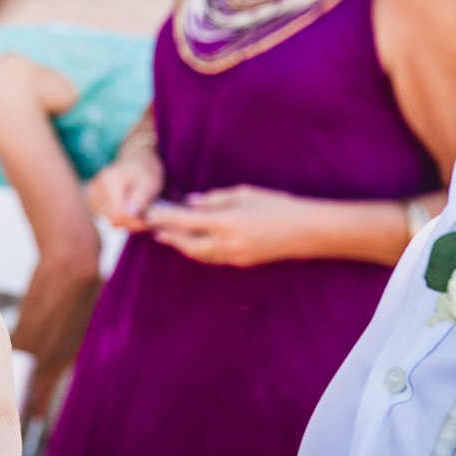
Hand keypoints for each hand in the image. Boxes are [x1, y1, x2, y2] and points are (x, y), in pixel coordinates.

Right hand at [87, 142, 163, 230]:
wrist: (136, 159)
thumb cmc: (145, 170)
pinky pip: (104, 216)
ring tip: (138, 211)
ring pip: (108, 219)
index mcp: (109, 182)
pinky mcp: (92, 198)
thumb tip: (129, 214)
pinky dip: (117, 216)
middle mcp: (96, 187)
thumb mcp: (150, 182)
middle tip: (147, 217)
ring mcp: (91, 193)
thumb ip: (140, 198)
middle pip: (112, 219)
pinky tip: (127, 209)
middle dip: (131, 222)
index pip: (118, 216)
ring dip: (125, 220)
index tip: (148, 220)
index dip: (134, 222)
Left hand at [144, 185, 314, 268]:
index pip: (186, 221)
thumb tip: (189, 202)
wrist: (306, 231)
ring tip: (167, 235)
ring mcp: (235, 256)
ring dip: (181, 245)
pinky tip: (192, 241)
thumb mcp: (243, 193)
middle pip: (187, 244)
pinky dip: (198, 250)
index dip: (164, 217)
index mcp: (227, 222)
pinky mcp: (242, 262)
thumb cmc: (276, 205)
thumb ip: (213, 199)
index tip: (149, 212)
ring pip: (198, 255)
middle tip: (153, 227)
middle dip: (168, 236)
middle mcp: (227, 243)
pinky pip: (212, 258)